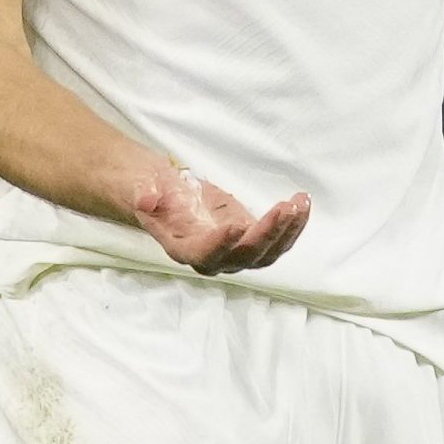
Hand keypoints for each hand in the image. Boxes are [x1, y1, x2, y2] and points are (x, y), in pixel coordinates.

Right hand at [132, 167, 309, 274]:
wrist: (163, 193)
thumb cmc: (151, 190)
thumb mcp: (140, 186)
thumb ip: (143, 194)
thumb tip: (145, 199)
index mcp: (182, 247)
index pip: (203, 255)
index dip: (220, 245)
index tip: (236, 224)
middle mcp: (211, 257)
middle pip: (244, 256)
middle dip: (267, 234)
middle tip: (283, 208)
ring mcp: (233, 251)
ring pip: (266, 254)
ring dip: (286, 232)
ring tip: (299, 204)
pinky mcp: (249, 238)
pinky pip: (275, 241)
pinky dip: (292, 225)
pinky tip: (302, 204)